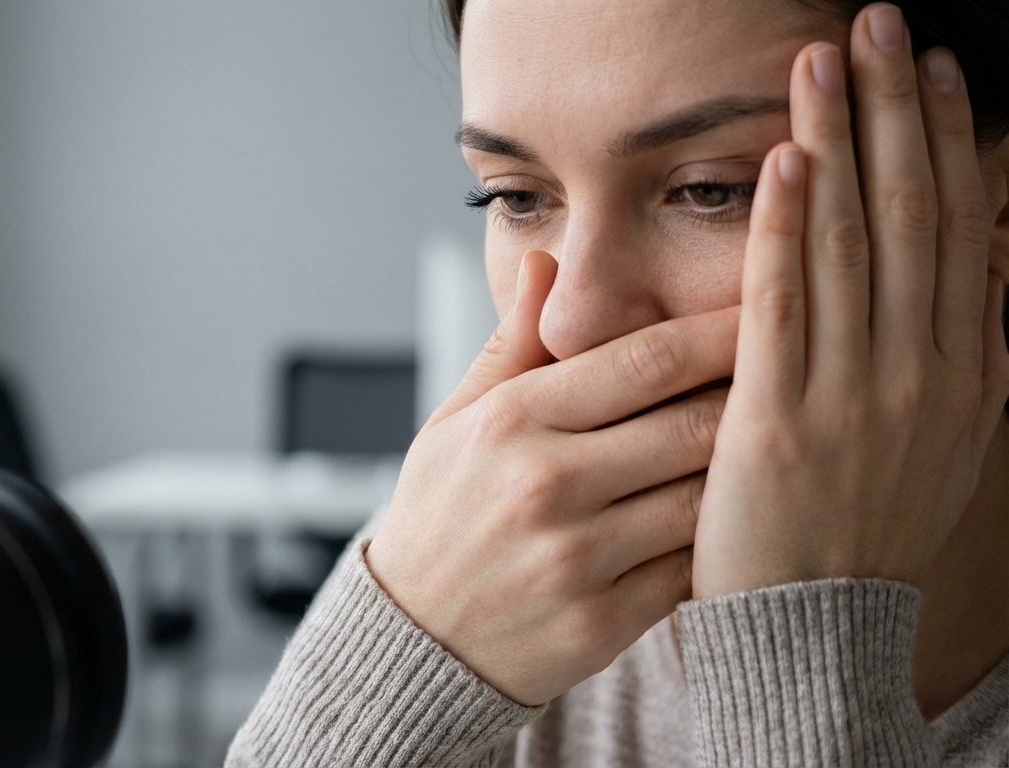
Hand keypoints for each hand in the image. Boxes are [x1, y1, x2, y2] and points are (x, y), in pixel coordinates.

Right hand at [366, 250, 735, 705]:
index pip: (645, 359)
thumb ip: (511, 347)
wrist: (411, 644)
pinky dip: (720, 544)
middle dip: (757, 396)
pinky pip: (691, 570)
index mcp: (511, 421)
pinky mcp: (601, 621)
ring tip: (779, 450)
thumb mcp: (453, 423)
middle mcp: (545, 484)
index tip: (773, 305)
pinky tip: (737, 526)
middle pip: (693, 424)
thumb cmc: (438, 518)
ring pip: (704, 499)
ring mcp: (575, 557)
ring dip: (747, 474)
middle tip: (801, 377)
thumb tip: (547, 264)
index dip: (722, 330)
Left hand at [692, 4, 1008, 597]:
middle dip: (897, 110)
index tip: (935, 68)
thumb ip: (964, 347)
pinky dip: (787, 229)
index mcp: (966, 372)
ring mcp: (856, 397)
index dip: (949, 139)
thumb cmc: (863, 527)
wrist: (814, 630)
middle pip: (914, 214)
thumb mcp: (944, 439)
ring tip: (827, 60)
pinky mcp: (779, 422)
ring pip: (854, 243)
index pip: (960, 227)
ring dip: (840, 141)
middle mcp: (924, 373)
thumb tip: (986, 252)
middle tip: (881, 22)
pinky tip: (783, 161)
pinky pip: (786, 306)